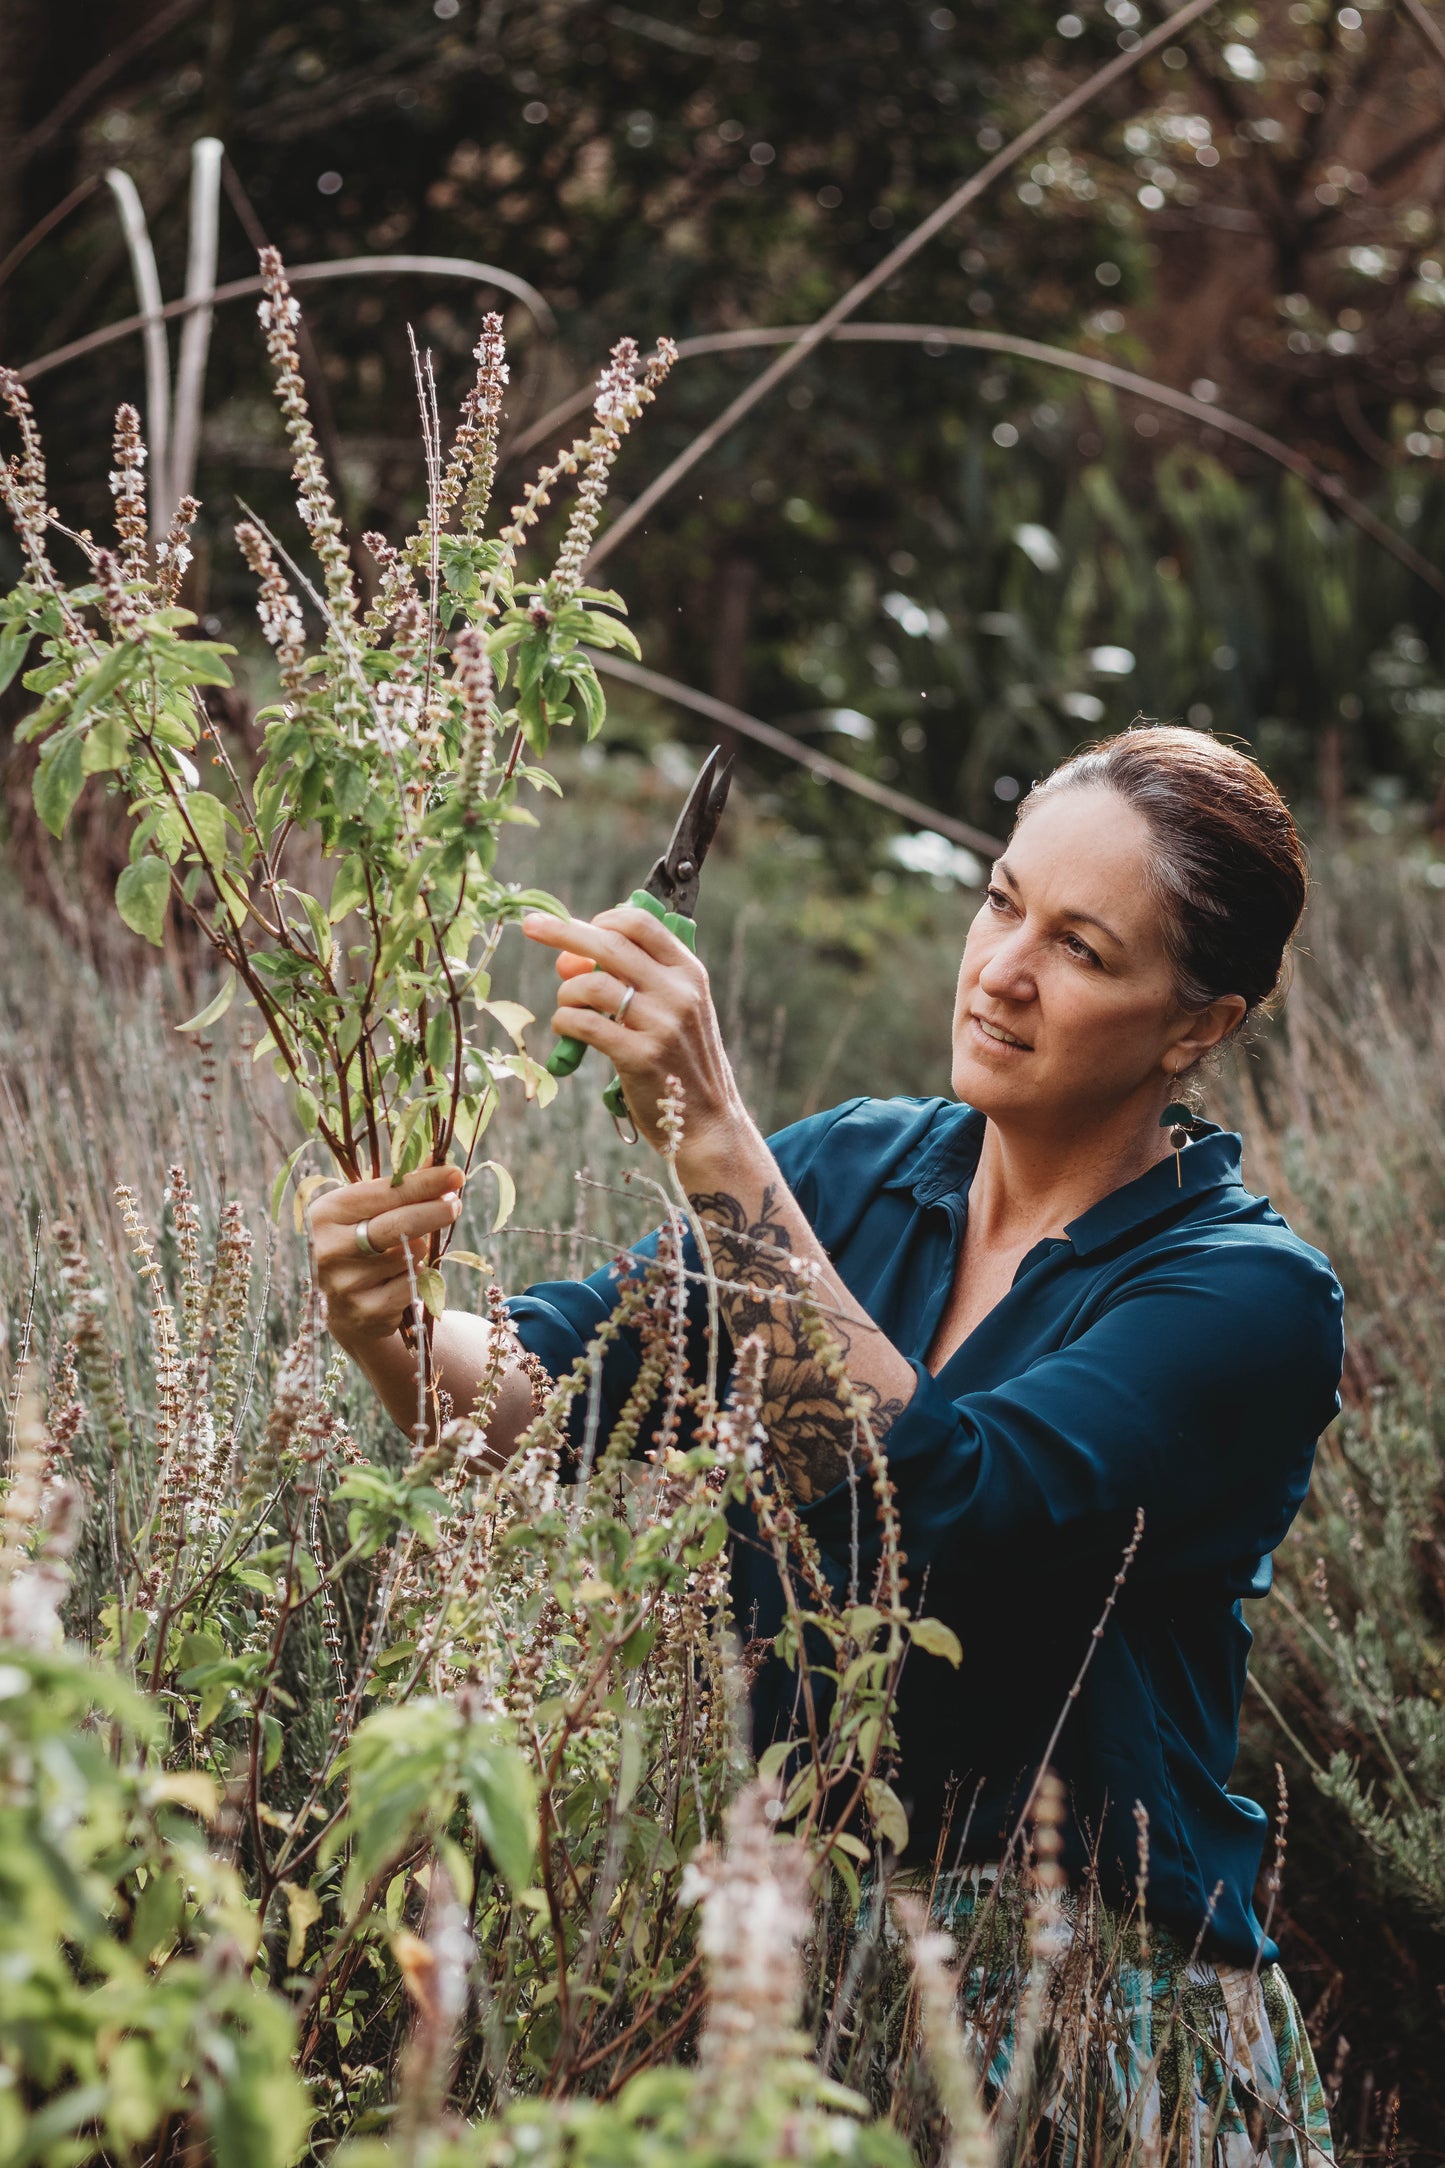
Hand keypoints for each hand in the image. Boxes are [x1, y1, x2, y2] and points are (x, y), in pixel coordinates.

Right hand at [310, 1164, 463, 1347]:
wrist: (347, 1311)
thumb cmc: (360, 1246)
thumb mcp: (369, 1212)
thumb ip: (399, 1187)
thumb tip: (438, 1159)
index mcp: (325, 1213)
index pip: (383, 1193)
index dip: (423, 1183)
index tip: (455, 1174)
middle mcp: (328, 1248)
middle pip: (398, 1225)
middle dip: (434, 1211)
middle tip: (456, 1203)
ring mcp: (344, 1284)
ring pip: (409, 1254)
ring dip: (420, 1248)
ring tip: (408, 1249)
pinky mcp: (365, 1312)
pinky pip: (412, 1284)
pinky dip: (417, 1276)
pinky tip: (402, 1277)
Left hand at [522, 904, 747, 1161]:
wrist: (707, 1121)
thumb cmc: (681, 1063)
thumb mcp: (676, 1012)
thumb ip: (635, 982)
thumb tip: (569, 958)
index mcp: (690, 973)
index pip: (642, 923)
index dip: (604, 918)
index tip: (581, 926)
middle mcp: (679, 992)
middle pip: (609, 944)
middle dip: (563, 932)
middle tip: (531, 926)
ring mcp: (662, 1024)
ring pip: (592, 985)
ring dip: (567, 992)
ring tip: (567, 1007)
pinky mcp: (640, 1056)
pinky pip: (585, 1024)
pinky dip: (565, 1022)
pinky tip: (565, 1030)